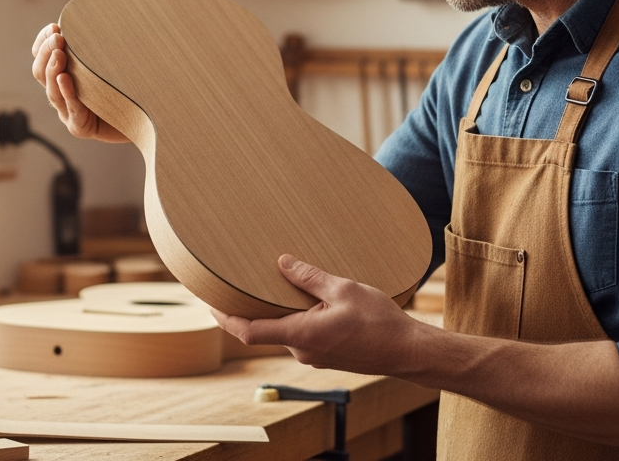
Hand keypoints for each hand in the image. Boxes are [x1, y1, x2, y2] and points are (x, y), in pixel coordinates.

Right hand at [30, 0, 128, 142]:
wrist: (157, 111)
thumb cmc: (134, 76)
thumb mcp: (124, 42)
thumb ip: (115, 14)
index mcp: (67, 69)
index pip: (42, 53)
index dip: (42, 41)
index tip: (55, 28)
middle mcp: (64, 89)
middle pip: (40, 70)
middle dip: (45, 52)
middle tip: (58, 38)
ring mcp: (70, 110)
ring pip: (51, 90)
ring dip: (52, 70)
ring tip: (60, 54)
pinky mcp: (82, 126)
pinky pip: (70, 111)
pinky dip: (67, 94)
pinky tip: (66, 80)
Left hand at [211, 254, 422, 376]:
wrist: (408, 351)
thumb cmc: (380, 322)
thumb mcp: (343, 290)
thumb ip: (309, 277)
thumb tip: (282, 263)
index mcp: (300, 335)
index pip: (248, 331)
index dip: (225, 318)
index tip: (210, 304)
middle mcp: (302, 351)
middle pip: (264, 330)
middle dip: (251, 308)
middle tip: (237, 283)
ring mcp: (314, 356)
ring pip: (284, 332)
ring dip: (277, 312)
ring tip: (274, 285)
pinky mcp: (326, 356)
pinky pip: (301, 336)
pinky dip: (294, 319)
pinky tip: (304, 301)